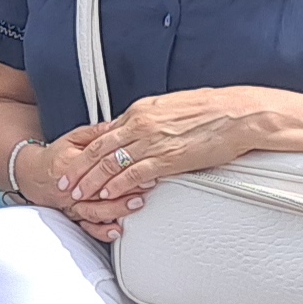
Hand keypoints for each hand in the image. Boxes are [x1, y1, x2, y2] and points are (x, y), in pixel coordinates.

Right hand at [2, 139, 136, 244]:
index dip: (121, 166)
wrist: (33, 174)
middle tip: (145, 186)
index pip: (98, 165)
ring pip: (95, 210)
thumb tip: (119, 125)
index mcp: (70, 163)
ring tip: (135, 204)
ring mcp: (71, 204)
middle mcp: (70, 187)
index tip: (141, 164)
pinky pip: (87, 227)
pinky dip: (101, 231)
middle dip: (125, 189)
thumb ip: (96, 133)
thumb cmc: (55, 156)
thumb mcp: (73, 138)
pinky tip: (116, 230)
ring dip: (117, 209)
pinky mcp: (73, 215)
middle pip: (99, 190)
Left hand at [46, 87, 302, 210]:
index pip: (103, 132)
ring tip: (77, 193)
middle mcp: (141, 124)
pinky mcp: (167, 158)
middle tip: (63, 181)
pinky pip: (134, 174)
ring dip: (91, 180)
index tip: (72, 159)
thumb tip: (141, 130)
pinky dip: (117, 185)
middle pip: (98, 148)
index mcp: (141, 110)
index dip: (84, 148)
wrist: (239, 113)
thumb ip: (152, 121)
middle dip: (78, 166)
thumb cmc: (213, 110)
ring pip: (110, 163)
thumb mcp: (173, 109)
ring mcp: (152, 142)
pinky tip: (106, 194)